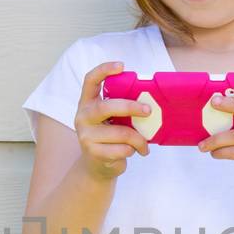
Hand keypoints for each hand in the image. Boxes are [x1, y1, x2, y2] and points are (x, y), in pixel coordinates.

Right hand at [75, 60, 152, 180]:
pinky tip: (132, 152)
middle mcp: (83, 116)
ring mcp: (86, 135)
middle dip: (131, 107)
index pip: (90, 80)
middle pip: (107, 107)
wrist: (97, 166)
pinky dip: (132, 150)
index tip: (122, 66)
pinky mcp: (93, 152)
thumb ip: (122, 109)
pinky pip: (121, 149)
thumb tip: (150, 103)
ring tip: (144, 144)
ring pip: (121, 133)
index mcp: (88, 103)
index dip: (104, 70)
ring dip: (138, 139)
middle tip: (148, 111)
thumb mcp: (113, 120)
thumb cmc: (110, 138)